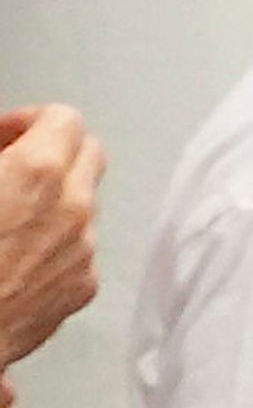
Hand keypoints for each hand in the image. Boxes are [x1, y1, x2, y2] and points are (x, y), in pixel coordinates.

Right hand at [0, 101, 101, 369]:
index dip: (32, 121)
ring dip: (56, 198)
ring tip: (9, 212)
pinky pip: (81, 248)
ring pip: (86, 204)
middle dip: (55, 152)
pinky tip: (17, 250)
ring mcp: (83, 253)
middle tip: (16, 162)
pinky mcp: (82, 289)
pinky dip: (57, 240)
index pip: (66, 119)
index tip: (9, 134)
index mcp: (38, 173)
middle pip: (90, 156)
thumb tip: (4, 148)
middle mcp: (73, 210)